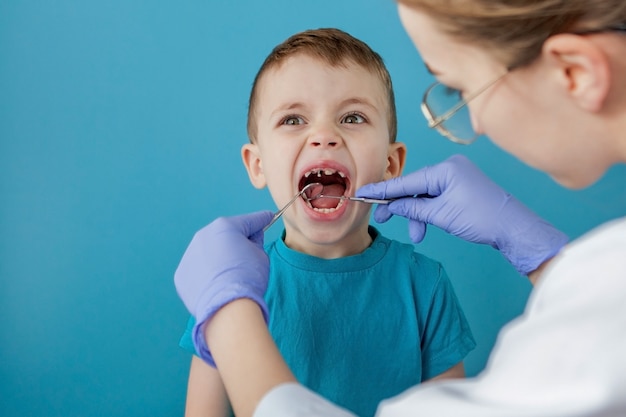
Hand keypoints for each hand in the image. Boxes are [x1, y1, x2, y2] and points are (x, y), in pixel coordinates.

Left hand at [174, 210, 273, 365]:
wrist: (227, 307)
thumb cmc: (248, 278)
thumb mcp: (261, 255)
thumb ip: (255, 243)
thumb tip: (248, 242)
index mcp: (225, 226)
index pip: (248, 221)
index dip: (261, 220)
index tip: (267, 218)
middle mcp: (203, 235)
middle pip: (225, 235)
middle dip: (237, 241)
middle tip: (248, 255)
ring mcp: (190, 254)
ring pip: (210, 252)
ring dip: (220, 258)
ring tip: (231, 276)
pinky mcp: (182, 273)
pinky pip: (199, 269)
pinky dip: (208, 274)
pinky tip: (217, 285)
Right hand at [356, 155, 567, 274]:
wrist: (514, 228)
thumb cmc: (482, 218)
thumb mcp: (441, 215)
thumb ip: (412, 208)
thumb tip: (391, 206)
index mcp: (445, 169)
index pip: (406, 181)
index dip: (384, 190)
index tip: (364, 193)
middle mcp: (451, 168)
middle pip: (414, 187)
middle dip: (401, 206)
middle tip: (384, 220)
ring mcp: (457, 177)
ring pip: (425, 195)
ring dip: (417, 214)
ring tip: (417, 234)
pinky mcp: (462, 187)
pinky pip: (437, 197)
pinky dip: (429, 211)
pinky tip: (427, 225)